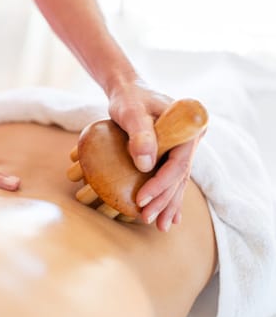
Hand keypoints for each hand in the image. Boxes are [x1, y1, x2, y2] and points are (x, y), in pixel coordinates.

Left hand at [107, 81, 203, 231]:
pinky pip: (170, 177)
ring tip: (160, 225)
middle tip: (148, 219)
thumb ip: (139, 133)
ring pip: (176, 180)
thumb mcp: (131, 112)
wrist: (128, 90)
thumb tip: (145, 164)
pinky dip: (168, 196)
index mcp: (187, 130)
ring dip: (168, 203)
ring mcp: (181, 148)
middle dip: (164, 201)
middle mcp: (189, 141)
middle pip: (179, 176)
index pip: (177, 164)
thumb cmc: (129, 98)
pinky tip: (169, 215)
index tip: (141, 200)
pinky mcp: (170, 153)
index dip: (161, 185)